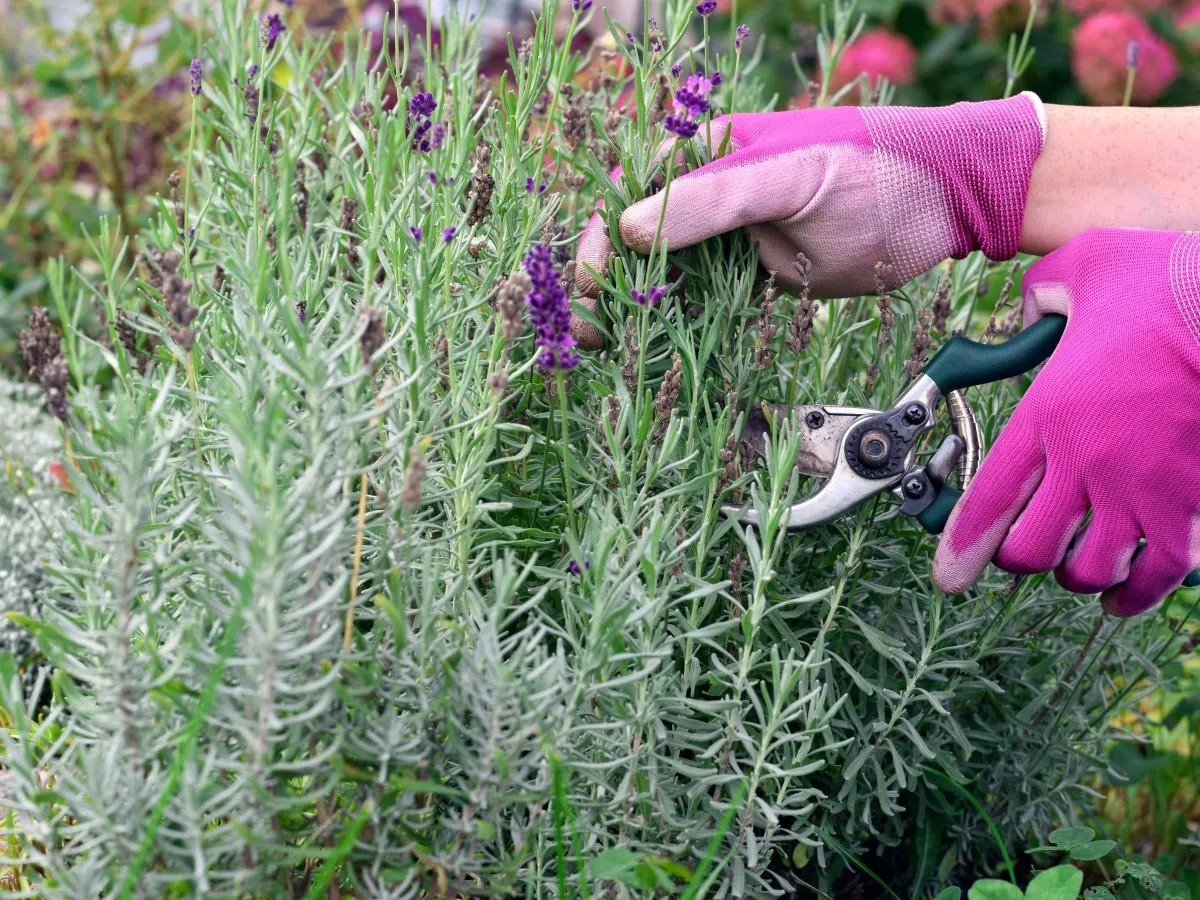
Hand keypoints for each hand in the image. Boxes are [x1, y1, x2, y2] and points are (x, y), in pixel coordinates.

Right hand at [572, 94, 1045, 348]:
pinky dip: (679, 327)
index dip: (603, 241)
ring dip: (637, 314)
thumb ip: (712, 201)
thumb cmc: (875, 169)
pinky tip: (655, 354)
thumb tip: (629, 233)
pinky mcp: (757, 273)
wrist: (949, 204)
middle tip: (588, 335)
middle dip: (609, 287)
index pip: (632, 194)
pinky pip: (706, 301)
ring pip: (666, 276)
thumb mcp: (790, 177)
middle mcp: (712, 193)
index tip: (589, 288)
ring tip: (609, 351)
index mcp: (708, 151)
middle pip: (638, 242)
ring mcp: (733, 236)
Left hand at [934, 228, 1199, 615]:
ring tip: (1075, 563)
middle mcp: (1087, 463)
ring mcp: (1142, 491)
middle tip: (1023, 547)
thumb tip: (1036, 301)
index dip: (963, 545)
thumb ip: (1045, 290)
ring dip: (1076, 572)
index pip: (990, 499)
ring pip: (1090, 569)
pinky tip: (1123, 595)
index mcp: (1049, 413)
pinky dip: (1137, 593)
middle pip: (1031, 549)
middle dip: (1019, 557)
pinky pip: (1159, 575)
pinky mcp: (1192, 506)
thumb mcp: (1086, 266)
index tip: (950, 575)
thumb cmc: (1171, 282)